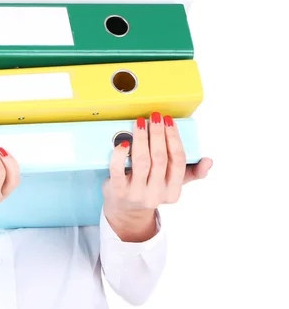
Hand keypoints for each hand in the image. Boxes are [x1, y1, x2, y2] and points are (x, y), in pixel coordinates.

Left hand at [102, 112, 212, 240]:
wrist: (126, 210)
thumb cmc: (150, 188)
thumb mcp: (172, 184)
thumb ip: (191, 172)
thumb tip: (209, 161)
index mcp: (173, 191)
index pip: (178, 161)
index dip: (174, 138)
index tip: (169, 120)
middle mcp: (156, 194)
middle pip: (160, 158)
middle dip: (158, 134)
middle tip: (155, 116)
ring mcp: (137, 194)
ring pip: (142, 161)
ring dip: (141, 138)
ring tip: (140, 122)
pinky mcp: (118, 191)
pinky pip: (118, 170)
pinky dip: (120, 155)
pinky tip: (123, 142)